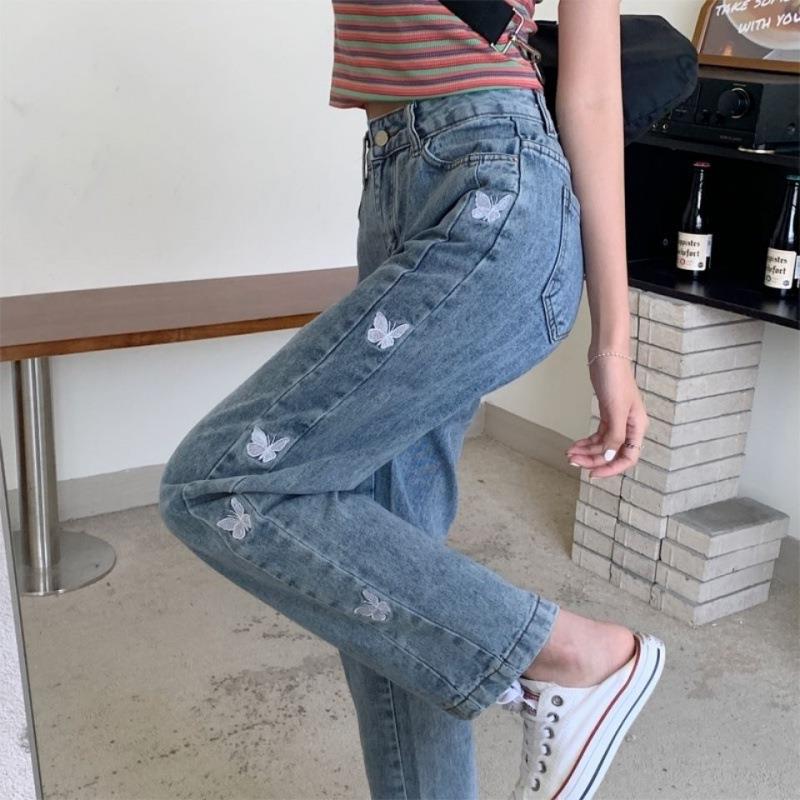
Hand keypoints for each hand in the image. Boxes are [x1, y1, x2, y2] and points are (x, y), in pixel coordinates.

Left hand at [566, 354, 647, 477]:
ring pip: (603, 445)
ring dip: (586, 452)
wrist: (606, 354)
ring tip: (569, 454)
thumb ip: (615, 436)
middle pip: (612, 454)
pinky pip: (598, 435)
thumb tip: (610, 458)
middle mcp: (630, 426)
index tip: (592, 474)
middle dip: (592, 460)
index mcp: (637, 427)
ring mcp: (618, 420)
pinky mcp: (607, 414)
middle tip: (572, 462)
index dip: (611, 468)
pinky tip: (575, 445)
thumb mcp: (616, 410)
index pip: (628, 458)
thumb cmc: (615, 378)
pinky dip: (586, 442)